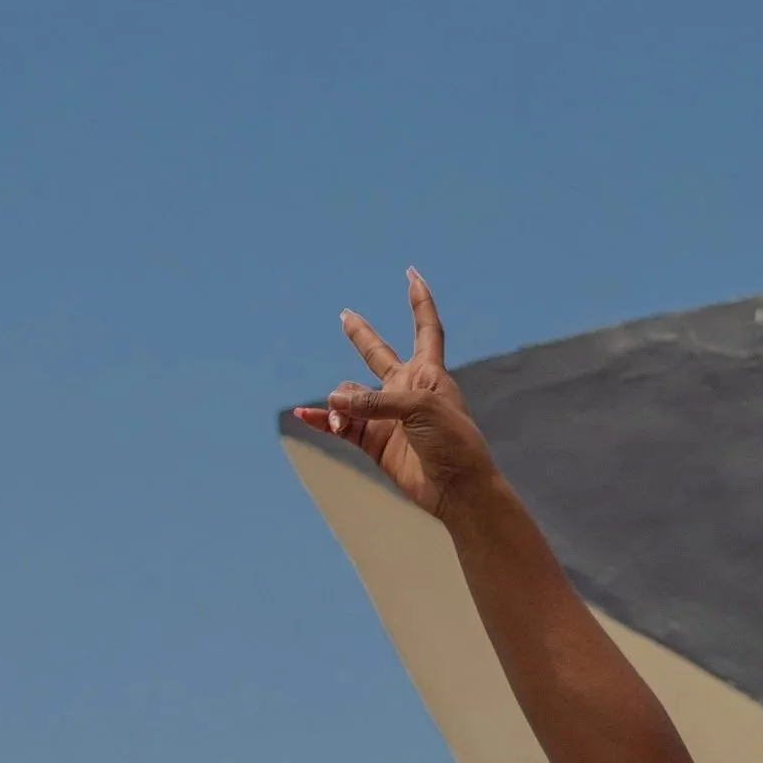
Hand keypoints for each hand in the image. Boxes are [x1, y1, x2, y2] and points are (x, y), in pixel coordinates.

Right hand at [291, 269, 490, 520]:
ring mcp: (387, 416)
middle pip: (378, 354)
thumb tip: (334, 400)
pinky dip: (324, 419)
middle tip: (346, 316)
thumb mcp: (419, 409)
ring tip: (343, 418)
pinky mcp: (374, 441)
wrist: (457, 488)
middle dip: (362, 335)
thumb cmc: (452, 442)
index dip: (420, 301)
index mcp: (428, 373)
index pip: (425, 328)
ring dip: (341, 402)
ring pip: (350, 395)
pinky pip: (341, 423)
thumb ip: (375, 402)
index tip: (412, 274)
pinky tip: (306, 414)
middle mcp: (405, 390)